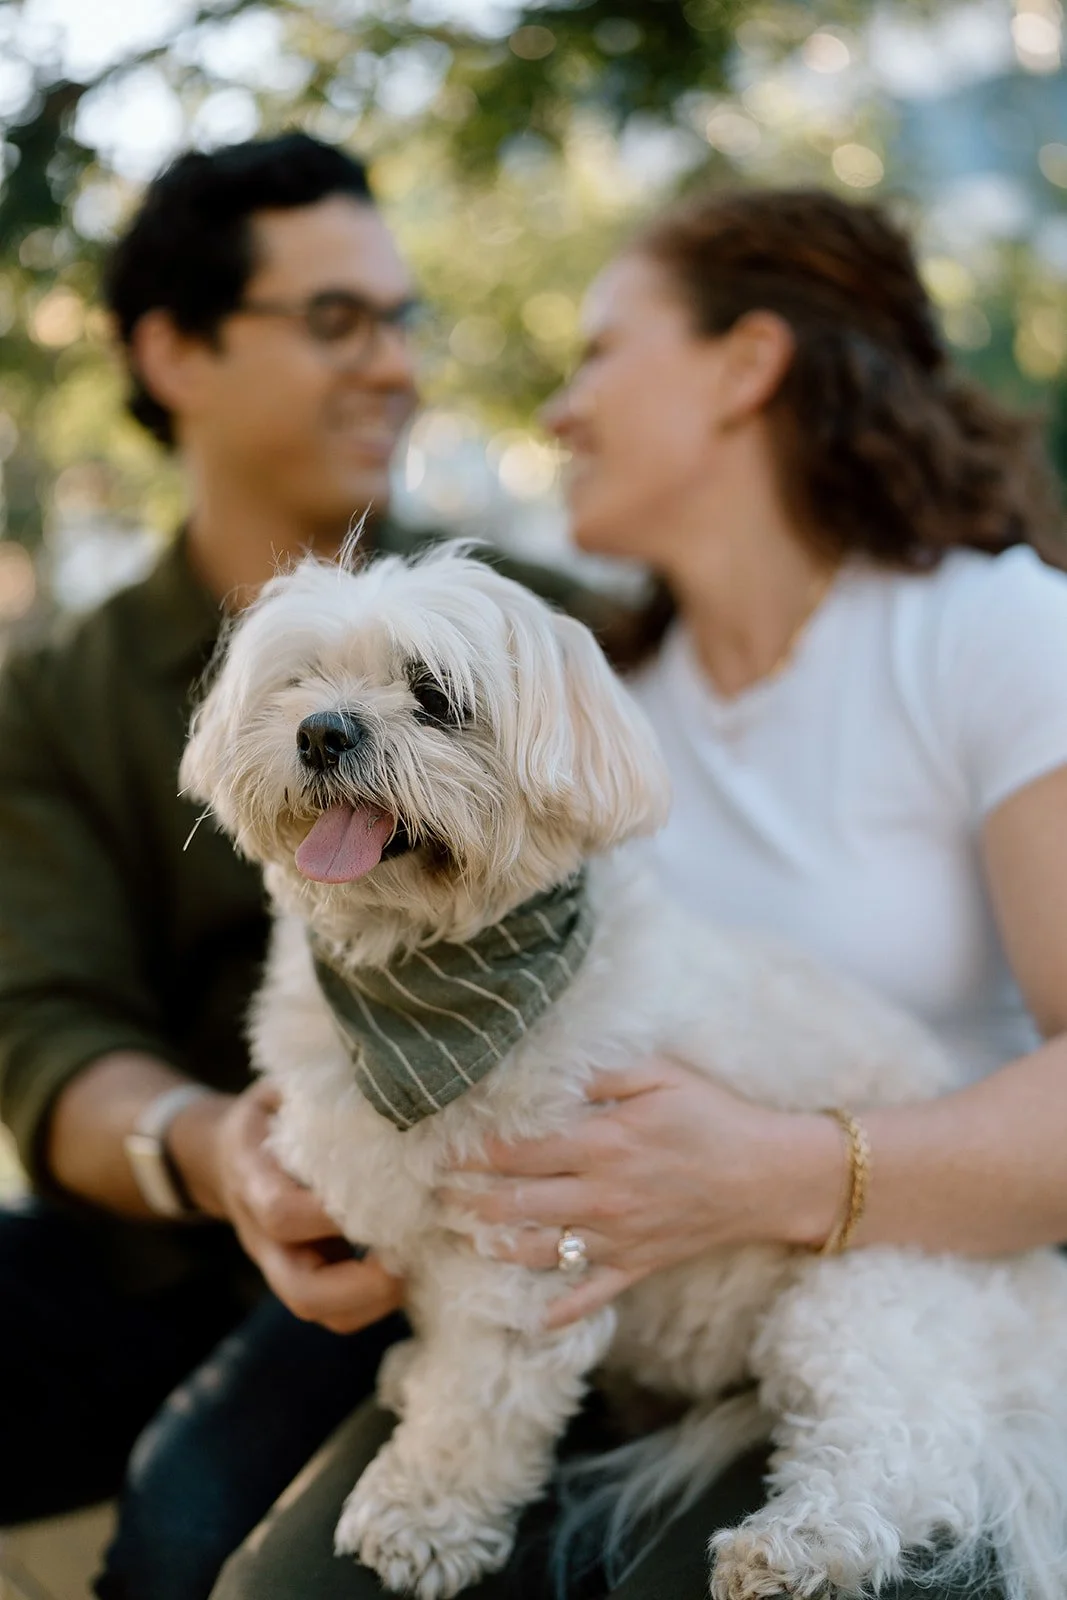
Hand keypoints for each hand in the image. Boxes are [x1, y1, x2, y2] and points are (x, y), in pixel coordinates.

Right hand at [170, 1080, 403, 1333]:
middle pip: (301, 1293)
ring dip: (376, 1301)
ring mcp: (284, 1266)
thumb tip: (378, 1070)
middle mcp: (264, 1239)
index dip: (330, 1214)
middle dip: (360, 1287)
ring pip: (323, 1312)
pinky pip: (338, 1312)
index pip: (283, 1214)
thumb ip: (316, 1093)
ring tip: (420, 1262)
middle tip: (409, 1256)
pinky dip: (377, 1301)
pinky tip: (413, 1263)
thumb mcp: (280, 1093)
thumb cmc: (267, 1117)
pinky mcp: (308, 1277)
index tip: (385, 1192)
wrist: (224, 1156)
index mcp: (254, 1183)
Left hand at [439, 1058, 841, 1327]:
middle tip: (435, 1195)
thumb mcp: (661, 1076)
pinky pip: (591, 1294)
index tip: (443, 1149)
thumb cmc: (715, 1116)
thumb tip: (550, 1072)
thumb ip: (601, 1074)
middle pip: (517, 1204)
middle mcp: (603, 1195)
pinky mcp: (639, 1264)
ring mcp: (619, 1236)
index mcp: (604, 1143)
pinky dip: (560, 1311)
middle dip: (469, 1200)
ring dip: (496, 1246)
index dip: (476, 1152)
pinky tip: (531, 1320)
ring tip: (462, 1237)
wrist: (772, 1175)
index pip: (521, 1151)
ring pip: (540, 1251)